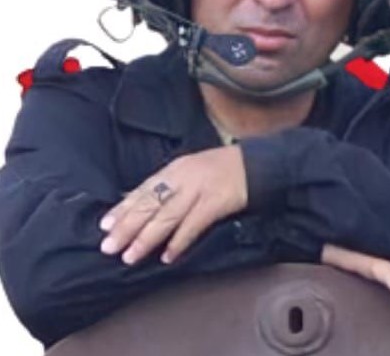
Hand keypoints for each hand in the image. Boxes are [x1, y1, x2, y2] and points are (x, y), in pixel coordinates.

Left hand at [99, 145, 246, 265]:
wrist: (255, 164)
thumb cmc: (221, 168)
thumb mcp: (190, 170)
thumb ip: (168, 185)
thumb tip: (141, 204)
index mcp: (174, 169)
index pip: (143, 190)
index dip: (123, 208)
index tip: (104, 225)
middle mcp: (182, 178)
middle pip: (150, 203)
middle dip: (127, 226)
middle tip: (108, 245)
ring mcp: (199, 189)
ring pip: (167, 216)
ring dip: (147, 237)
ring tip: (130, 256)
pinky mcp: (216, 202)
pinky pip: (193, 224)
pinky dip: (179, 241)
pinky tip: (168, 256)